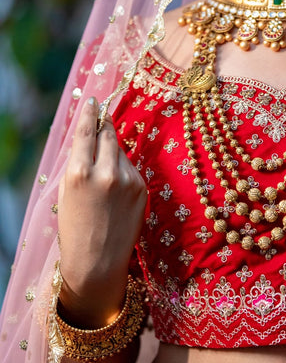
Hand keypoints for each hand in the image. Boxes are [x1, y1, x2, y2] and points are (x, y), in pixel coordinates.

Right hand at [58, 97, 146, 326]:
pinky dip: (123, 170)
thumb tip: (91, 136)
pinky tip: (115, 189)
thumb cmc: (75, 227)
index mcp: (79, 173)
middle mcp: (106, 173)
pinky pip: (130, 167)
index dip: (90, 112)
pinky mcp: (141, 187)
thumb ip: (79, 163)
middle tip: (103, 118)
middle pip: (108, 135)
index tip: (93, 100)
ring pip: (120, 151)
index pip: (87, 131)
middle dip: (105, 126)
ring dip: (113, 152)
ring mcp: (127, 180)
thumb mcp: (67, 192)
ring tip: (104, 174)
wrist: (98, 262)